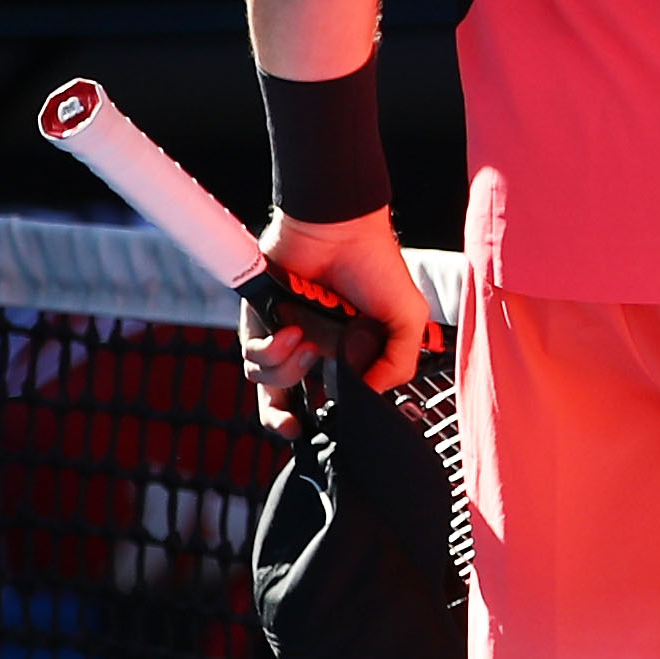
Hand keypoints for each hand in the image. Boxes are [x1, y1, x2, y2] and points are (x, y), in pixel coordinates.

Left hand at [241, 209, 439, 422]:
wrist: (343, 230)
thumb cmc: (377, 266)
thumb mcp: (407, 320)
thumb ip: (398, 364)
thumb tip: (369, 395)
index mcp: (342, 353)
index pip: (322, 396)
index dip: (316, 418)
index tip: (319, 428)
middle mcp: (308, 346)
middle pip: (281, 398)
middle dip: (282, 419)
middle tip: (294, 425)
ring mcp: (280, 333)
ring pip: (266, 379)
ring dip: (287, 370)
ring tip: (308, 345)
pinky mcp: (258, 318)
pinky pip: (252, 353)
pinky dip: (272, 351)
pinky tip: (293, 332)